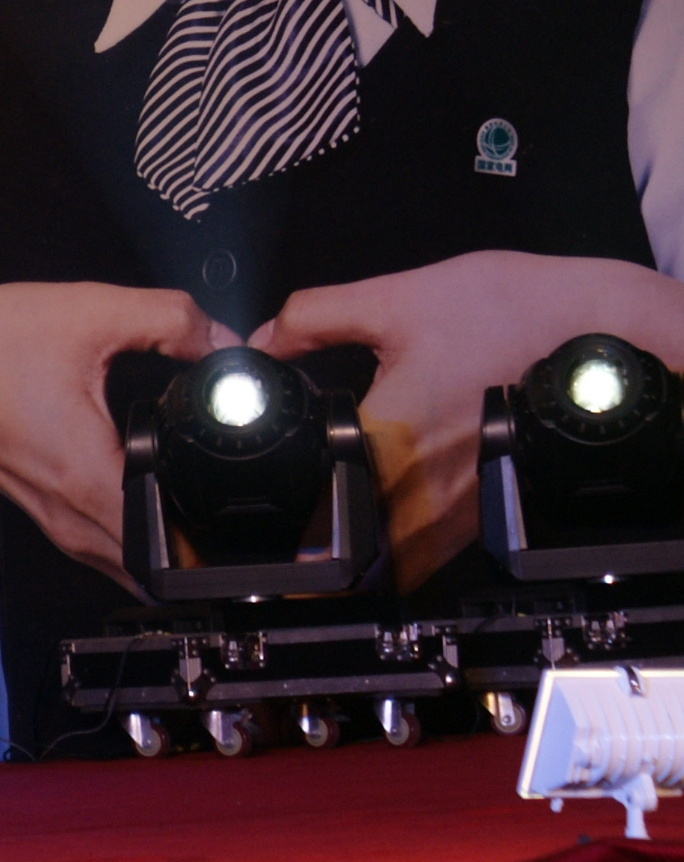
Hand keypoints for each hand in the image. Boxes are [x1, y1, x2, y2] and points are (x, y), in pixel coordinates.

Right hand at [0, 282, 229, 587]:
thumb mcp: (85, 312)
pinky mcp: (53, 517)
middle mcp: (79, 520)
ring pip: (141, 565)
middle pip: (170, 567)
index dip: (229, 530)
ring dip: (179, 542)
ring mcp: (62, 527)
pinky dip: (147, 533)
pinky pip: (116, 548)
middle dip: (216, 542)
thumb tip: (223, 342)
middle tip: (250, 497)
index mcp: (92, 480)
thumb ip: (168, 318)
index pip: (180, 547)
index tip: (257, 499)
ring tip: (213, 496)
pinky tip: (163, 493)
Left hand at [254, 253, 683, 591]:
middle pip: (355, 554)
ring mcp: (467, 507)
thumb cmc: (506, 309)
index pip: (318, 509)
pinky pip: (435, 549)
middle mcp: (429, 488)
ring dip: (364, 550)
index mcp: (389, 440)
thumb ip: (313, 318)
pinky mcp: (493, 508)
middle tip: (292, 527)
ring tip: (334, 519)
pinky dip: (405, 543)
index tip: (266, 514)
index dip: (285, 519)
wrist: (596, 324)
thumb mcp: (394, 299)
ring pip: (397, 562)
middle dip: (321, 545)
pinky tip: (387, 509)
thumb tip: (265, 339)